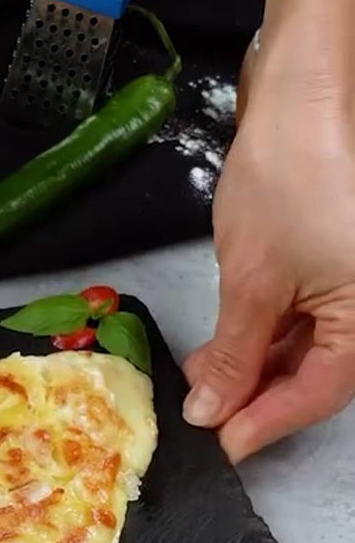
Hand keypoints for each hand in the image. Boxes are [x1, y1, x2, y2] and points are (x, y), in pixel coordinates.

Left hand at [183, 59, 354, 461]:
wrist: (300, 98)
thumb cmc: (291, 175)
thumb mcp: (252, 280)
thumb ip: (235, 355)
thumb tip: (214, 410)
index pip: (322, 392)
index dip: (268, 422)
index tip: (223, 444)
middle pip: (319, 374)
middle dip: (257, 395)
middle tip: (206, 412)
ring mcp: (352, 283)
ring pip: (308, 347)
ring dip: (254, 366)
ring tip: (203, 375)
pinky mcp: (334, 264)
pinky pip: (305, 316)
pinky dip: (264, 333)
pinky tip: (223, 345)